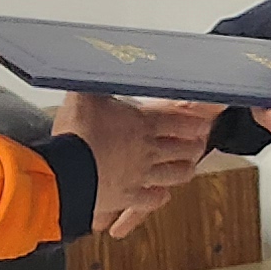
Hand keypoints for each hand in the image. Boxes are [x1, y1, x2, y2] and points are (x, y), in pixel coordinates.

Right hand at [64, 92, 210, 237]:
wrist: (68, 171)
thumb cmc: (76, 131)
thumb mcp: (85, 95)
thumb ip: (97, 83)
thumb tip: (98, 69)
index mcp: (142, 124)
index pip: (177, 122)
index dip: (192, 122)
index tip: (203, 123)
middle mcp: (147, 151)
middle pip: (181, 149)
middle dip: (193, 146)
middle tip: (200, 144)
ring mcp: (140, 176)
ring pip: (173, 175)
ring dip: (183, 170)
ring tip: (190, 168)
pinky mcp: (127, 198)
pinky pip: (150, 200)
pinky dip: (159, 197)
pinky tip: (162, 195)